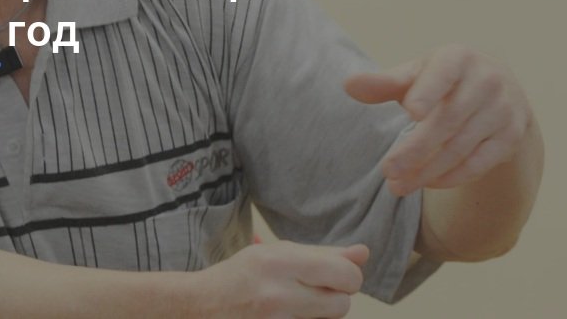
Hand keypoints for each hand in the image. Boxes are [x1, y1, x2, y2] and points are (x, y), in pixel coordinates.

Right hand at [190, 241, 368, 317]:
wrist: (203, 306)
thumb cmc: (241, 275)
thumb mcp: (277, 253)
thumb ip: (322, 254)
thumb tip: (364, 253)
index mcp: (279, 262)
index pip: (346, 275)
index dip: (347, 275)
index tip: (335, 274)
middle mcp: (278, 293)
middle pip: (342, 304)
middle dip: (335, 296)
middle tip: (313, 290)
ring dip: (322, 312)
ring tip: (298, 303)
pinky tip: (289, 314)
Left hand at [344, 44, 532, 196]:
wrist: (500, 92)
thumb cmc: (444, 80)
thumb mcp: (416, 75)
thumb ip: (383, 83)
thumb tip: (348, 85)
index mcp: (458, 58)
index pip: (442, 75)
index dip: (428, 92)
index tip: (410, 112)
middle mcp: (487, 80)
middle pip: (447, 121)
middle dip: (415, 149)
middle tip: (388, 171)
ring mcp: (503, 109)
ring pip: (461, 147)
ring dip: (428, 171)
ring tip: (398, 186)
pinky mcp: (511, 136)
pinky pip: (480, 163)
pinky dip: (452, 176)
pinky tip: (427, 183)